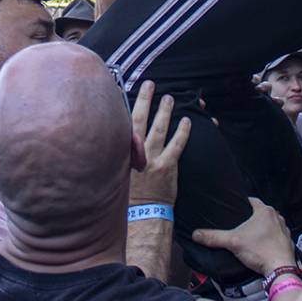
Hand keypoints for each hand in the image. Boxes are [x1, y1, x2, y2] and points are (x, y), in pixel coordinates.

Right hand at [128, 81, 190, 206]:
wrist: (141, 215)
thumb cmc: (127, 195)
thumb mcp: (115, 173)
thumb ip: (118, 155)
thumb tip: (116, 139)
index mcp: (121, 152)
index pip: (122, 124)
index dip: (124, 107)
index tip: (124, 91)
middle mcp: (135, 152)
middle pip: (139, 120)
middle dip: (144, 100)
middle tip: (149, 84)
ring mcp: (152, 158)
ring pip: (159, 129)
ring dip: (164, 111)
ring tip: (169, 98)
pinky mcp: (167, 166)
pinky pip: (177, 145)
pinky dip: (182, 132)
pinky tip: (186, 121)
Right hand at [191, 197, 296, 276]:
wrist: (280, 270)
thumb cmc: (260, 251)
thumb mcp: (233, 242)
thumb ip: (214, 237)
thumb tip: (197, 234)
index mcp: (265, 211)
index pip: (252, 200)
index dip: (242, 203)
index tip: (236, 208)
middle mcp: (277, 217)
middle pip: (261, 213)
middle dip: (251, 218)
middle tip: (240, 225)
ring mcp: (284, 230)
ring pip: (270, 225)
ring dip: (262, 229)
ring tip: (250, 237)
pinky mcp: (287, 242)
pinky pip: (276, 237)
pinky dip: (269, 240)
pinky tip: (261, 247)